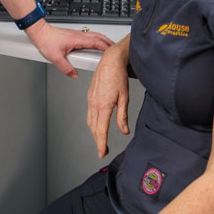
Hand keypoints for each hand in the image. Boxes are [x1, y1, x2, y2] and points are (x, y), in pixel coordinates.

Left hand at [24, 20, 112, 77]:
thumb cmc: (46, 41)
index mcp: (77, 39)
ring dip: (103, 39)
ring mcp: (77, 34)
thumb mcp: (55, 58)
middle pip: (99, 37)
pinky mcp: (73, 34)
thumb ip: (66, 68)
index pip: (96, 42)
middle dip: (108, 42)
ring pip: (94, 35)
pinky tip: (94, 44)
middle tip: (116, 48)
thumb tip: (74, 75)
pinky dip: (96, 39)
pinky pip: (89, 35)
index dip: (106, 47)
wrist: (40, 32)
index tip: (113, 52)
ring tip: (108, 46)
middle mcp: (79, 35)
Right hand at [87, 43, 129, 157]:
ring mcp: (90, 99)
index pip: (101, 130)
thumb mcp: (125, 98)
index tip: (102, 152)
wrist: (110, 61)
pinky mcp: (90, 96)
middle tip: (103, 150)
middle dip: (98, 141)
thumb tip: (124, 130)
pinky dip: (92, 122)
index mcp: (103, 105)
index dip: (101, 144)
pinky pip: (89, 113)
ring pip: (90, 121)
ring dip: (95, 132)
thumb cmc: (118, 76)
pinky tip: (97, 124)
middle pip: (94, 128)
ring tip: (101, 140)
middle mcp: (94, 104)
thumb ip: (123, 116)